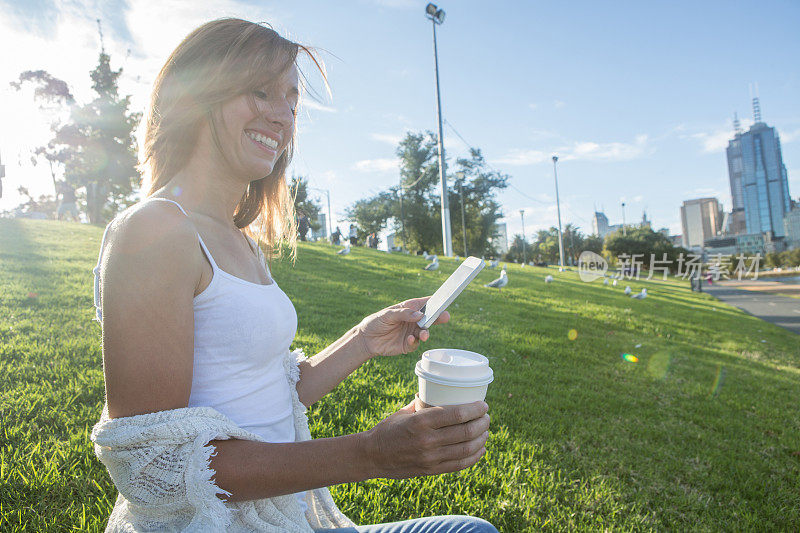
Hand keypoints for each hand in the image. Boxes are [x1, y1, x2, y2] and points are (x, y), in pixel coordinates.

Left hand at [355, 297, 449, 357]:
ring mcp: (411, 332)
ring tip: (423, 334)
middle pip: (429, 318)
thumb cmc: (376, 322)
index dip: (435, 302)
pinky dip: (414, 342)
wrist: (366, 339)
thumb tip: (419, 315)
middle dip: (438, 317)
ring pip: (424, 332)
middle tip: (445, 317)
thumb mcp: (388, 314)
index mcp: (409, 308)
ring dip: (426, 333)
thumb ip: (403, 314)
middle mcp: (413, 320)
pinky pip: (415, 343)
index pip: (425, 303)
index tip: (444, 301)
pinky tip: (410, 339)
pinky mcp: (407, 344)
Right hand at [362, 400, 489, 478]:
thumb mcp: (404, 412)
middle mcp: (428, 440)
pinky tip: (480, 449)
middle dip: (482, 423)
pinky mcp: (431, 470)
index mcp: (421, 421)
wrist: (372, 456)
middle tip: (486, 417)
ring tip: (485, 431)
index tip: (483, 405)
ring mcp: (430, 458)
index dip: (475, 409)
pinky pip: (460, 465)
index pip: (457, 414)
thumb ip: (423, 404)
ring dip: (481, 439)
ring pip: (466, 449)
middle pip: (466, 432)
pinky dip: (474, 456)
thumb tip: (439, 391)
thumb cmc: (388, 429)